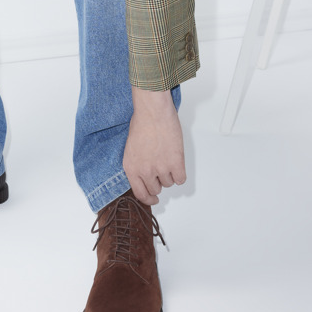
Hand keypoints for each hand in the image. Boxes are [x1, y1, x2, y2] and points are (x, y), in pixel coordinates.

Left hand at [123, 87, 186, 205]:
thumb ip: (137, 164)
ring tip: (167, 158)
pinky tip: (176, 162)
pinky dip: (180, 173)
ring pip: (168, 183)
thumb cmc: (142, 123)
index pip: (140, 194)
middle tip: (161, 169)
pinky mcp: (175, 163)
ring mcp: (161, 169)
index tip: (154, 199)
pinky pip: (180, 179)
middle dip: (159, 181)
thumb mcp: (131, 148)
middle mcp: (145, 171)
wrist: (153, 111)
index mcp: (131, 168)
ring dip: (169, 174)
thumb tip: (145, 175)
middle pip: (156, 189)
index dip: (148, 199)